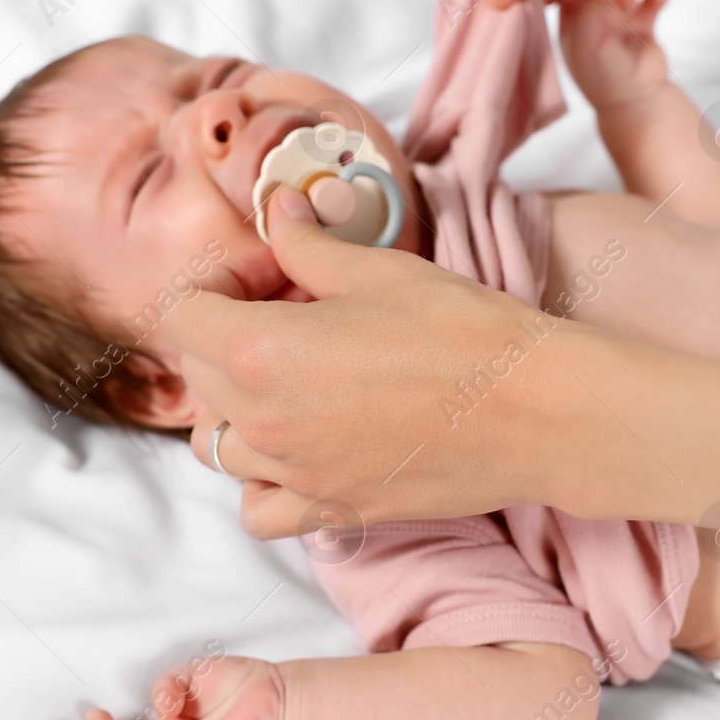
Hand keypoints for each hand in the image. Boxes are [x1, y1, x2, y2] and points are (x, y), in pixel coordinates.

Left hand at [167, 187, 597, 538]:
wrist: (536, 411)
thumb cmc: (464, 332)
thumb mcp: (378, 270)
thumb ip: (307, 244)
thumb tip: (275, 210)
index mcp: (260, 351)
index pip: (183, 313)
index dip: (218, 282)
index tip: (266, 274)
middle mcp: (263, 421)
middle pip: (199, 377)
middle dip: (227, 335)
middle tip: (289, 312)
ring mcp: (296, 474)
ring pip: (219, 447)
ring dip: (236, 409)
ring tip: (289, 380)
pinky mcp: (333, 509)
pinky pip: (259, 509)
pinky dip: (262, 483)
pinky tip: (300, 447)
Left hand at [557, 0, 669, 111]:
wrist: (636, 100)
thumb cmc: (604, 77)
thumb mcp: (588, 44)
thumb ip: (589, 10)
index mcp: (571, 23)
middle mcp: (592, 18)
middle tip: (626, 2)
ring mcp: (618, 20)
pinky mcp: (642, 24)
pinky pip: (650, 0)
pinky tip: (660, 0)